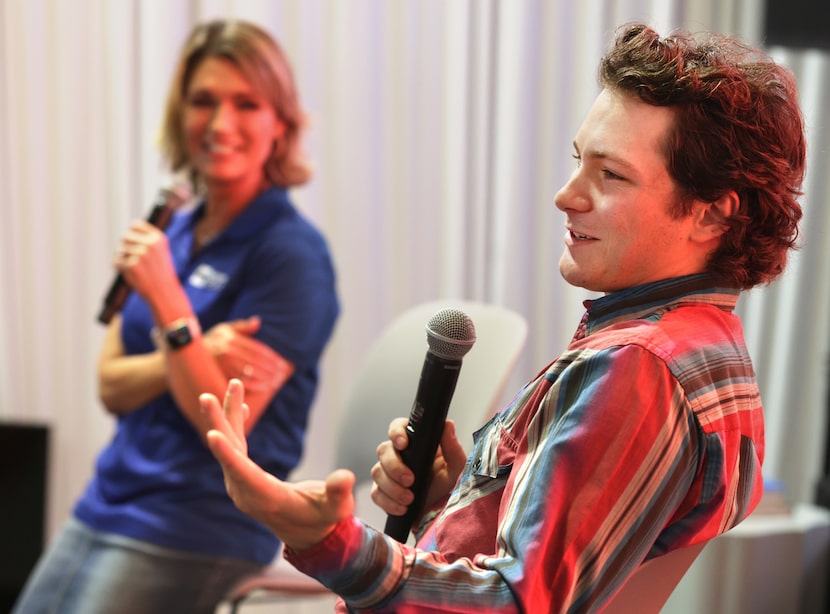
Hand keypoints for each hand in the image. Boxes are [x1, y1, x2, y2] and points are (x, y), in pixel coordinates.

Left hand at [114, 220, 176, 299]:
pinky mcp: (131, 264)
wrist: (165, 292)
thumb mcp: (160, 251)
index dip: (131, 233)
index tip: (132, 241)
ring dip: (123, 258)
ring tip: (135, 267)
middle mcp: (150, 243)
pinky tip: (131, 273)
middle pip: (125, 236)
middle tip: (132, 257)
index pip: (135, 225)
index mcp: (158, 238)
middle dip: (125, 245)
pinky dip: (120, 267)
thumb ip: (147, 239)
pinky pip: (116, 261)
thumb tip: (128, 231)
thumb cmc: (161, 272)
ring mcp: (140, 253)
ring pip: (120, 249)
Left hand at [201, 379, 354, 551]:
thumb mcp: (336, 508)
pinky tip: (238, 405)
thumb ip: (338, 492)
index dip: (228, 454)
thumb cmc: (324, 519)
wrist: (308, 534)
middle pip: (228, 454)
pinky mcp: (245, 477)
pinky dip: (236, 424)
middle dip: (218, 424)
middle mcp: (246, 491)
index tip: (212, 434)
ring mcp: (242, 484)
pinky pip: (235, 447)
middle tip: (206, 397)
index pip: (244, 474)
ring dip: (227, 416)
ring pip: (230, 445)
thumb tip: (345, 477)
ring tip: (232, 385)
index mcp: (266, 499)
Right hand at [203, 316, 294, 391]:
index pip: (256, 349)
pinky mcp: (216, 376)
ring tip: (275, 382)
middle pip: (254, 362)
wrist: (183, 353)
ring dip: (264, 378)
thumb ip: (242, 327)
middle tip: (282, 375)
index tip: (283, 364)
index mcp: (230, 338)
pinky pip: (238, 383)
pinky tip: (263, 387)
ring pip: (248, 373)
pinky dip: (253, 386)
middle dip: (270, 369)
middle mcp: (225, 351)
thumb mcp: (223, 329)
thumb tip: (258, 322)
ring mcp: (220, 364)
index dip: (271, 357)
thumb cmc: (209, 340)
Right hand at [370, 418, 466, 516]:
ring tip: (409, 499)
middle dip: (394, 466)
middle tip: (410, 480)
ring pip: (377, 472)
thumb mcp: (455, 467)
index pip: (398, 427)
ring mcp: (386, 473)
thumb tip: (448, 424)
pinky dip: (388, 502)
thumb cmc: (446, 485)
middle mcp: (397, 455)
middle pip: (383, 450)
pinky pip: (376, 494)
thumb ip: (452, 447)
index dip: (396, 432)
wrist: (438, 511)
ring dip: (392, 487)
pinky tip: (402, 508)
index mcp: (414, 443)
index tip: (403, 444)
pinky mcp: (381, 491)